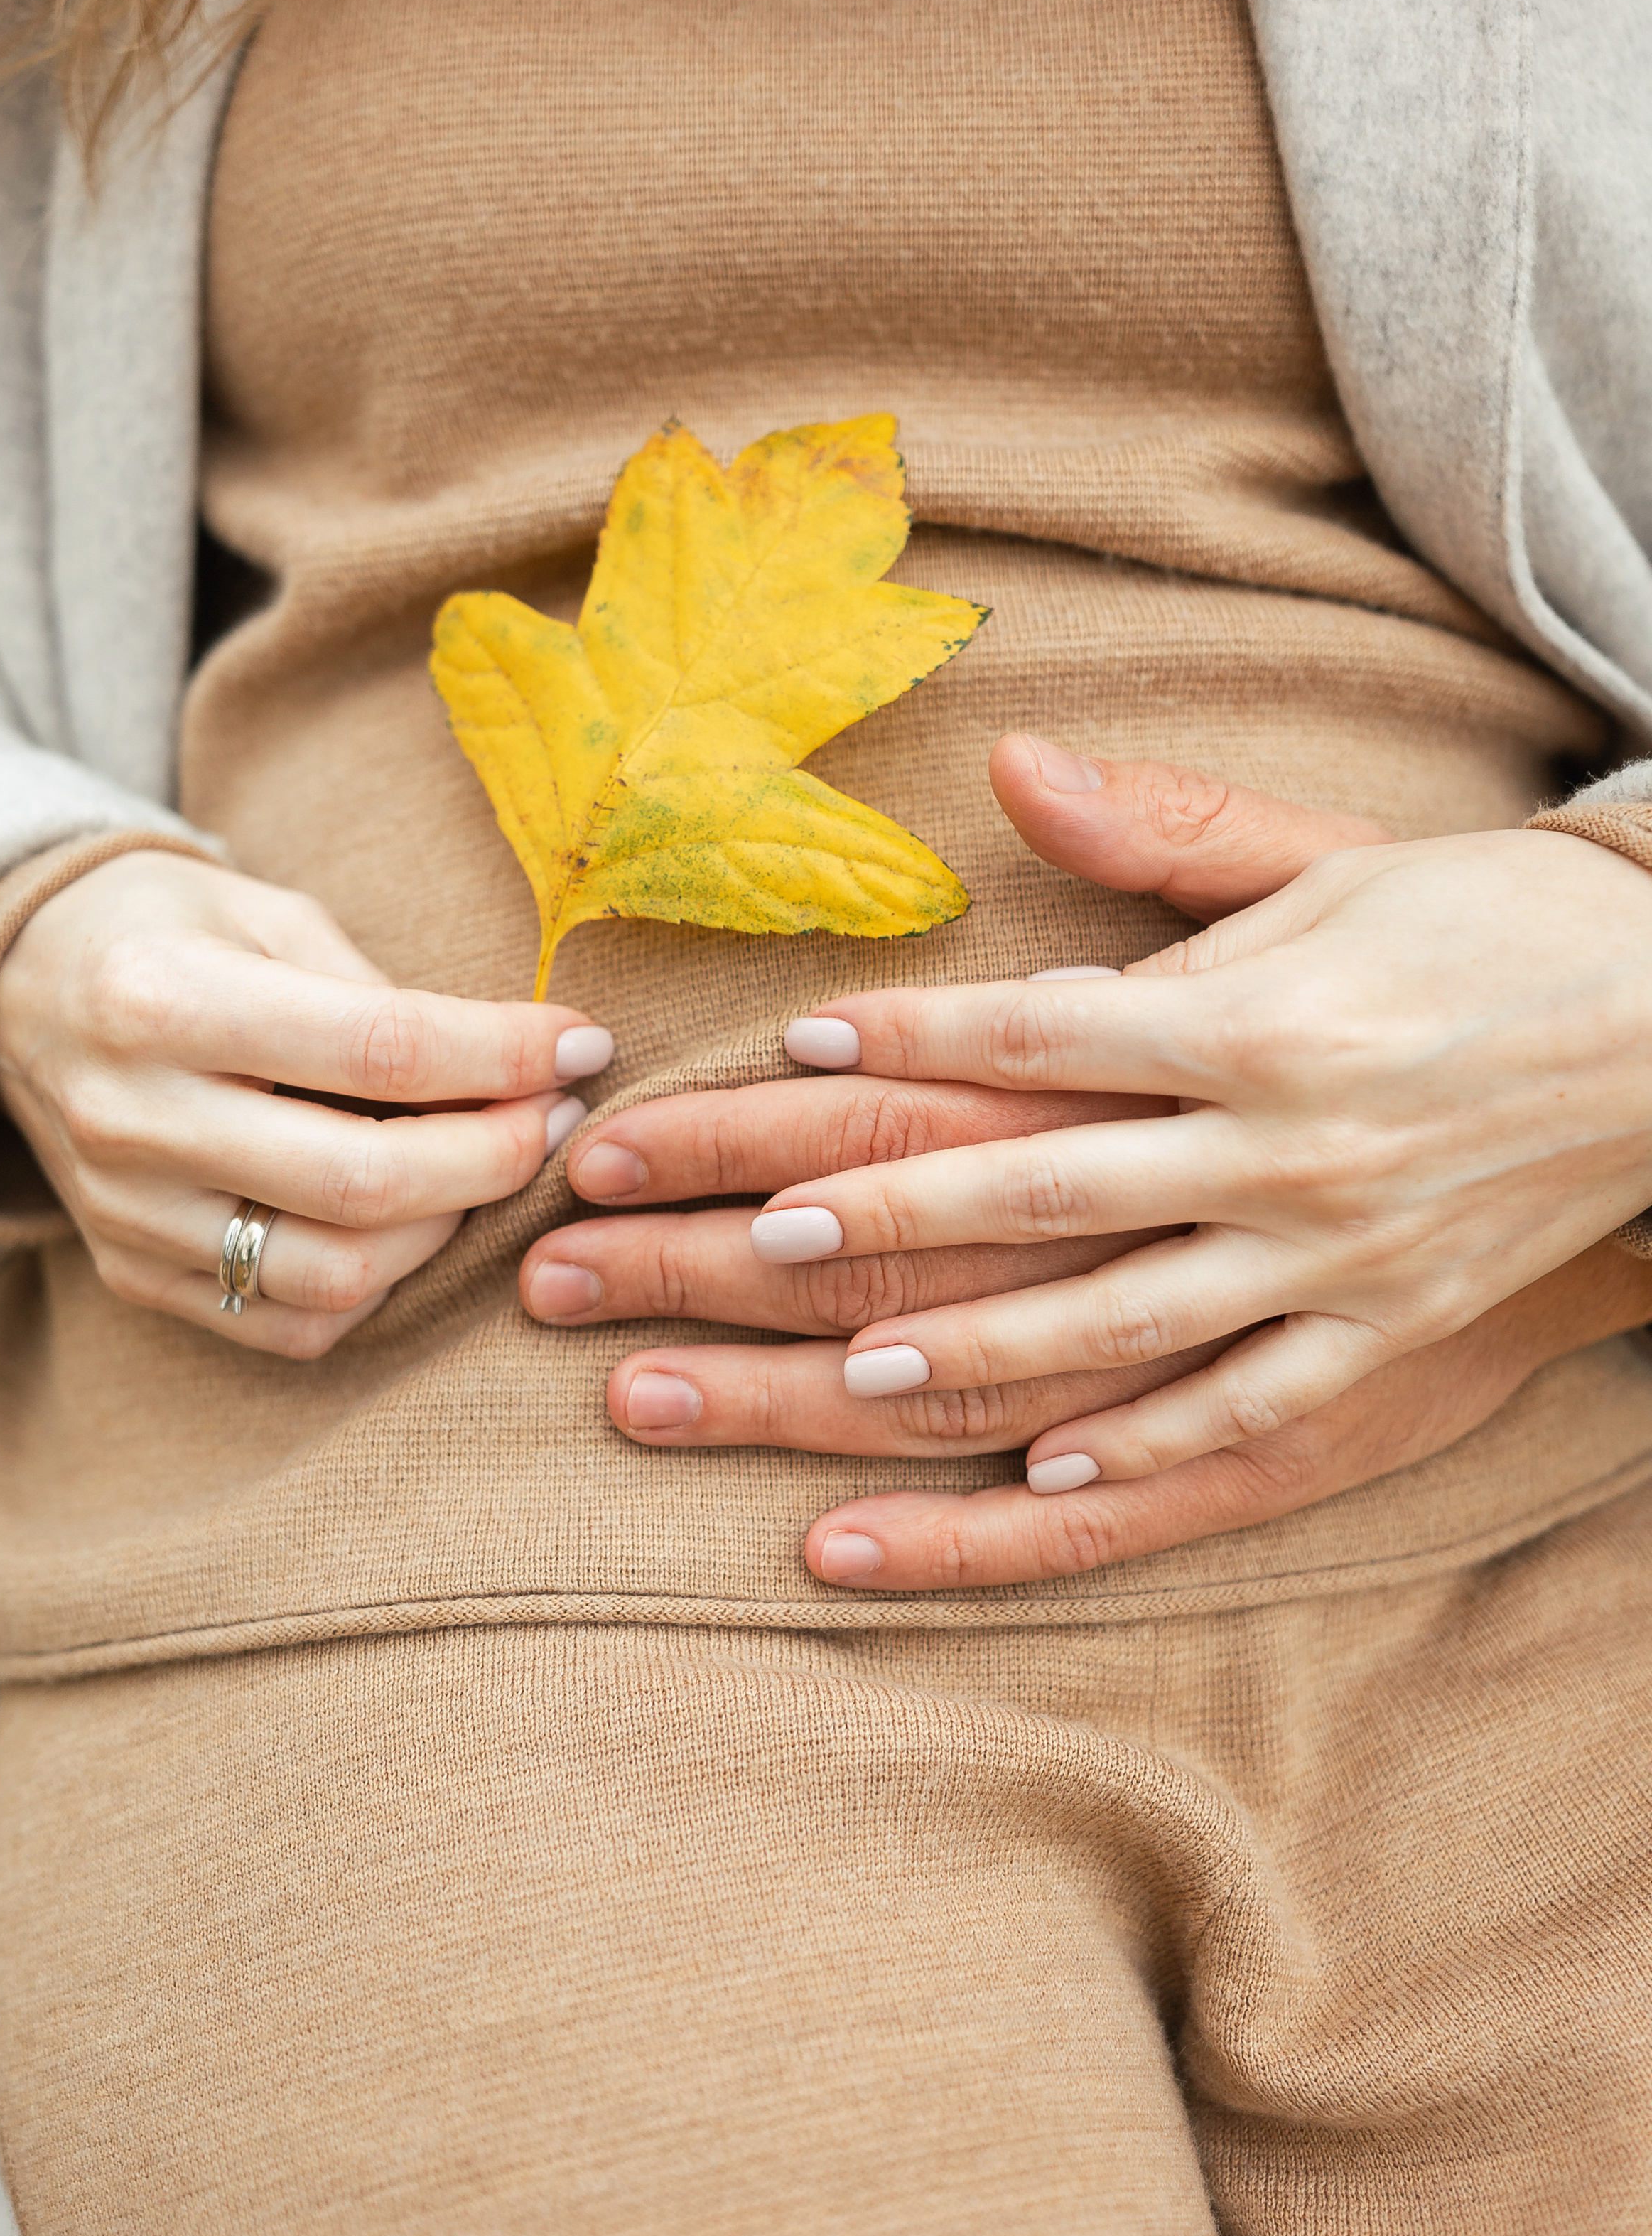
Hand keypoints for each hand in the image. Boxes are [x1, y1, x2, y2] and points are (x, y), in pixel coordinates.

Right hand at [0, 850, 612, 1354]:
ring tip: (487, 1165)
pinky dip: (379, 1286)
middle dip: (494, 1157)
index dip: (506, 1056)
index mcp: (164, 1001)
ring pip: (335, 1275)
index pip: (381, 1049)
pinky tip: (410, 1222)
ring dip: (446, 1231)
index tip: (583, 1045)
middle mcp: (135, 1120)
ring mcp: (127, 1214)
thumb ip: (383, 994)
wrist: (18, 990)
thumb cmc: (168, 934)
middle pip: (366, 1184)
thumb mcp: (267, 914)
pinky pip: (290, 1323)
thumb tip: (527, 1063)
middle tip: (554, 1117)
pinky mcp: (134, 1274)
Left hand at [743, 766, 1651, 1574]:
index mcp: (1258, 1016)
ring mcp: (1340, 1253)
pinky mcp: (1392, 1328)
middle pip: (1052, 1191)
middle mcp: (1288, 1144)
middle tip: (756, 1240)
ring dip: (985, 1351)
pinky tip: (1041, 1468)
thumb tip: (1008, 767)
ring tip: (853, 1377)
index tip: (794, 1048)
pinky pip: (1254, 1405)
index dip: (912, 1043)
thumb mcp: (1323, 857)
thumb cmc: (1478, 920)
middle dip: (896, 1217)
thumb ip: (1155, 832)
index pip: (1045, 1035)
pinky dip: (1148, 1442)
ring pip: (1130, 1322)